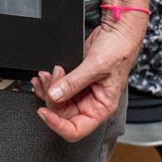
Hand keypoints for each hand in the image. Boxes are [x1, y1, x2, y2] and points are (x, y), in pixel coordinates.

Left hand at [31, 17, 144, 141]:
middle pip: (62, 114)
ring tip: (45, 75)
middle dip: (51, 98)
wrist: (118, 31)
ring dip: (47, 89)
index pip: (76, 129)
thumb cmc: (118, 51)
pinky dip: (49, 82)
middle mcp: (91, 103)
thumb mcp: (95, 67)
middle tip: (49, 80)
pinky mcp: (75, 79)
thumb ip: (74, 82)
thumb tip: (54, 96)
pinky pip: (57, 87)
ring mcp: (82, 91)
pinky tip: (44, 75)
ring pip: (57, 101)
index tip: (43, 112)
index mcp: (101, 108)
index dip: (57, 124)